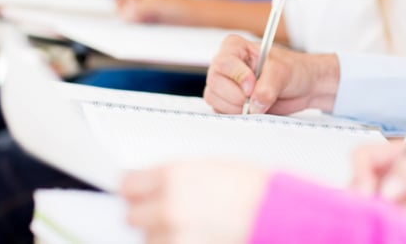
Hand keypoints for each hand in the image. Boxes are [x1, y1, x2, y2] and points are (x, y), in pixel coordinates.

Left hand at [122, 161, 268, 243]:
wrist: (278, 216)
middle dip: (147, 215)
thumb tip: (152, 184)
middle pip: (132, 216)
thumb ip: (174, 176)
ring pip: (149, 239)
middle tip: (170, 214)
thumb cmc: (253, 191)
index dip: (136, 190)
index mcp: (173, 176)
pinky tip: (197, 237)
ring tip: (193, 228)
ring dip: (163, 235)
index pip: (127, 185)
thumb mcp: (209, 167)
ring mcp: (174, 237)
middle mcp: (168, 207)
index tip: (140, 195)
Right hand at [203, 35, 338, 114]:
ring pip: (214, 98)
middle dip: (236, 96)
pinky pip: (221, 111)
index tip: (253, 85)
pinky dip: (236, 114)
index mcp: (236, 47)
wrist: (303, 87)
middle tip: (255, 99)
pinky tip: (253, 109)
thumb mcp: (283, 72)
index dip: (237, 76)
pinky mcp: (228, 101)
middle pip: (214, 82)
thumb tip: (255, 102)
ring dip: (236, 107)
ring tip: (257, 103)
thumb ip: (268, 86)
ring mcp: (226, 84)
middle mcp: (227, 65)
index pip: (224, 62)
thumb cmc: (293, 70)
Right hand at [351, 145, 405, 231]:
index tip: (368, 191)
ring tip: (384, 225)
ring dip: (366, 216)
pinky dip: (374, 228)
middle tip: (371, 213)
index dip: (360, 171)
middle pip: (354, 184)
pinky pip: (373, 225)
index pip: (362, 157)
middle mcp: (385, 180)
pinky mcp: (390, 224)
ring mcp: (387, 205)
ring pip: (360, 209)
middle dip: (357, 199)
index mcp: (393, 157)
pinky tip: (386, 232)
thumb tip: (386, 189)